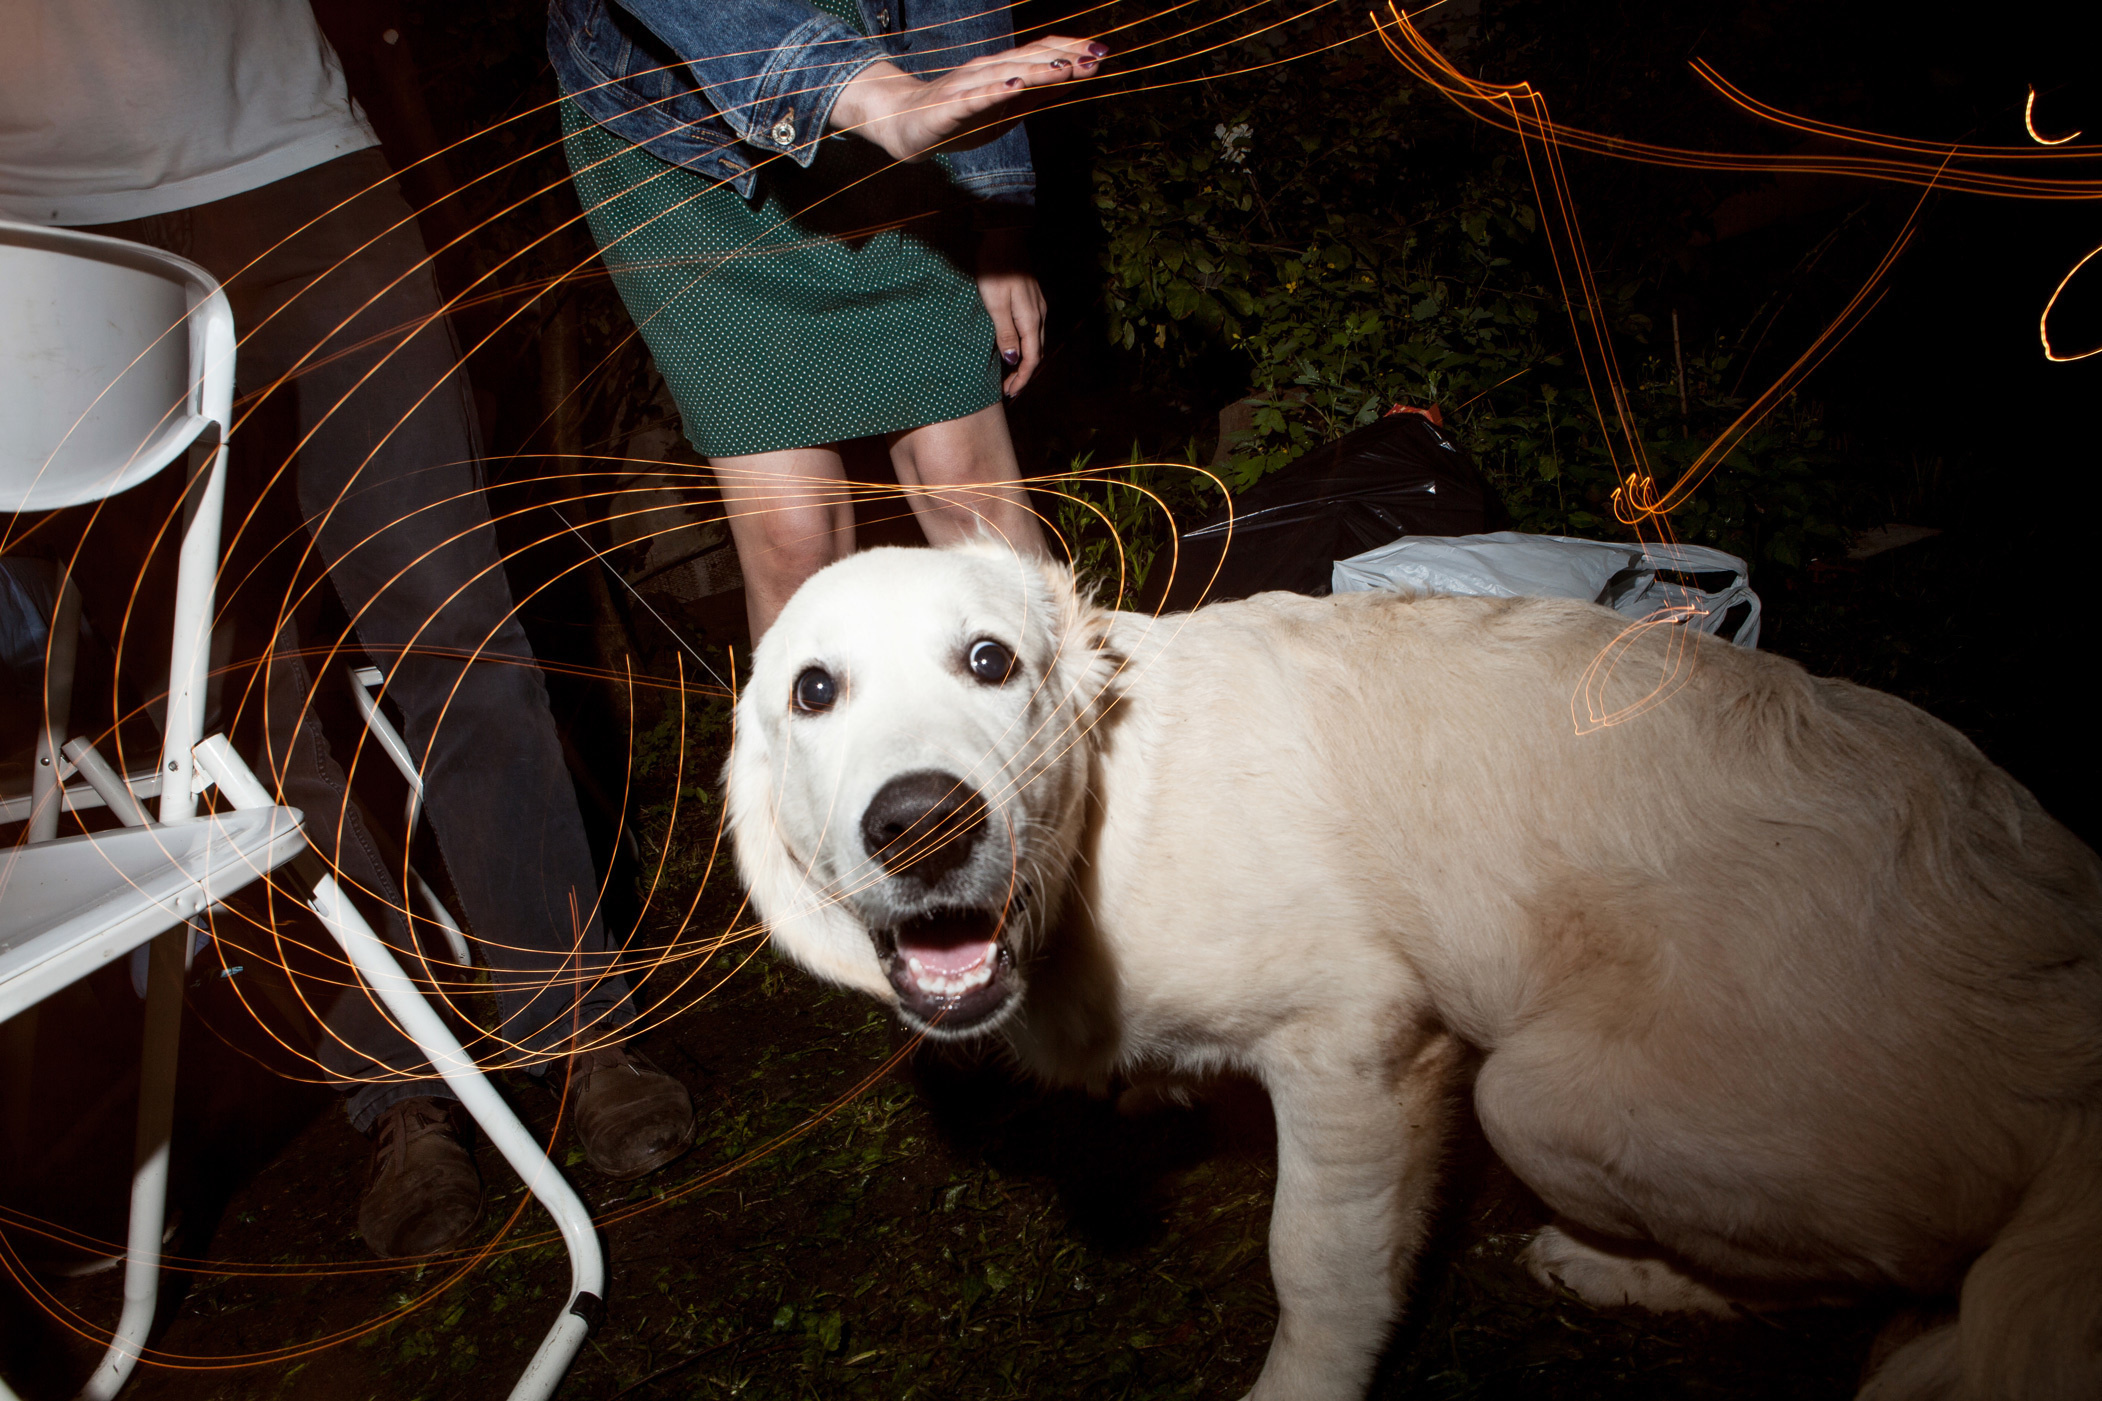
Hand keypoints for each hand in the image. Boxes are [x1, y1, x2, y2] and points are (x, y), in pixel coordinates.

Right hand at [831, 35, 1106, 164]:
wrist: (904, 126)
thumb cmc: (958, 118)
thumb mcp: (1006, 108)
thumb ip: (1037, 93)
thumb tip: (1074, 77)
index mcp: (1001, 71)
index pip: (1039, 53)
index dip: (1069, 50)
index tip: (1101, 51)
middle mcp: (985, 72)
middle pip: (1028, 61)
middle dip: (1063, 58)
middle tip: (1095, 57)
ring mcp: (966, 88)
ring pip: (1005, 76)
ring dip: (1036, 71)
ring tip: (1064, 69)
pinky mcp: (948, 108)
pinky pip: (973, 99)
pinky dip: (994, 93)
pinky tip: (1012, 88)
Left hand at [976, 228, 1044, 396]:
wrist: (1004, 237)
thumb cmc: (995, 269)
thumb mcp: (995, 303)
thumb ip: (1005, 332)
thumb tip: (1013, 359)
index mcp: (1031, 319)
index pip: (1031, 358)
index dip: (1022, 379)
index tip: (1010, 393)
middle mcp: (1039, 315)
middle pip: (1036, 353)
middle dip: (1023, 374)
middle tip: (1008, 389)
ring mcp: (1037, 306)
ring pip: (1035, 342)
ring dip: (1024, 361)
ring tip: (1009, 374)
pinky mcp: (1031, 300)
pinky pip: (1032, 330)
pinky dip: (1024, 346)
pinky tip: (1013, 347)